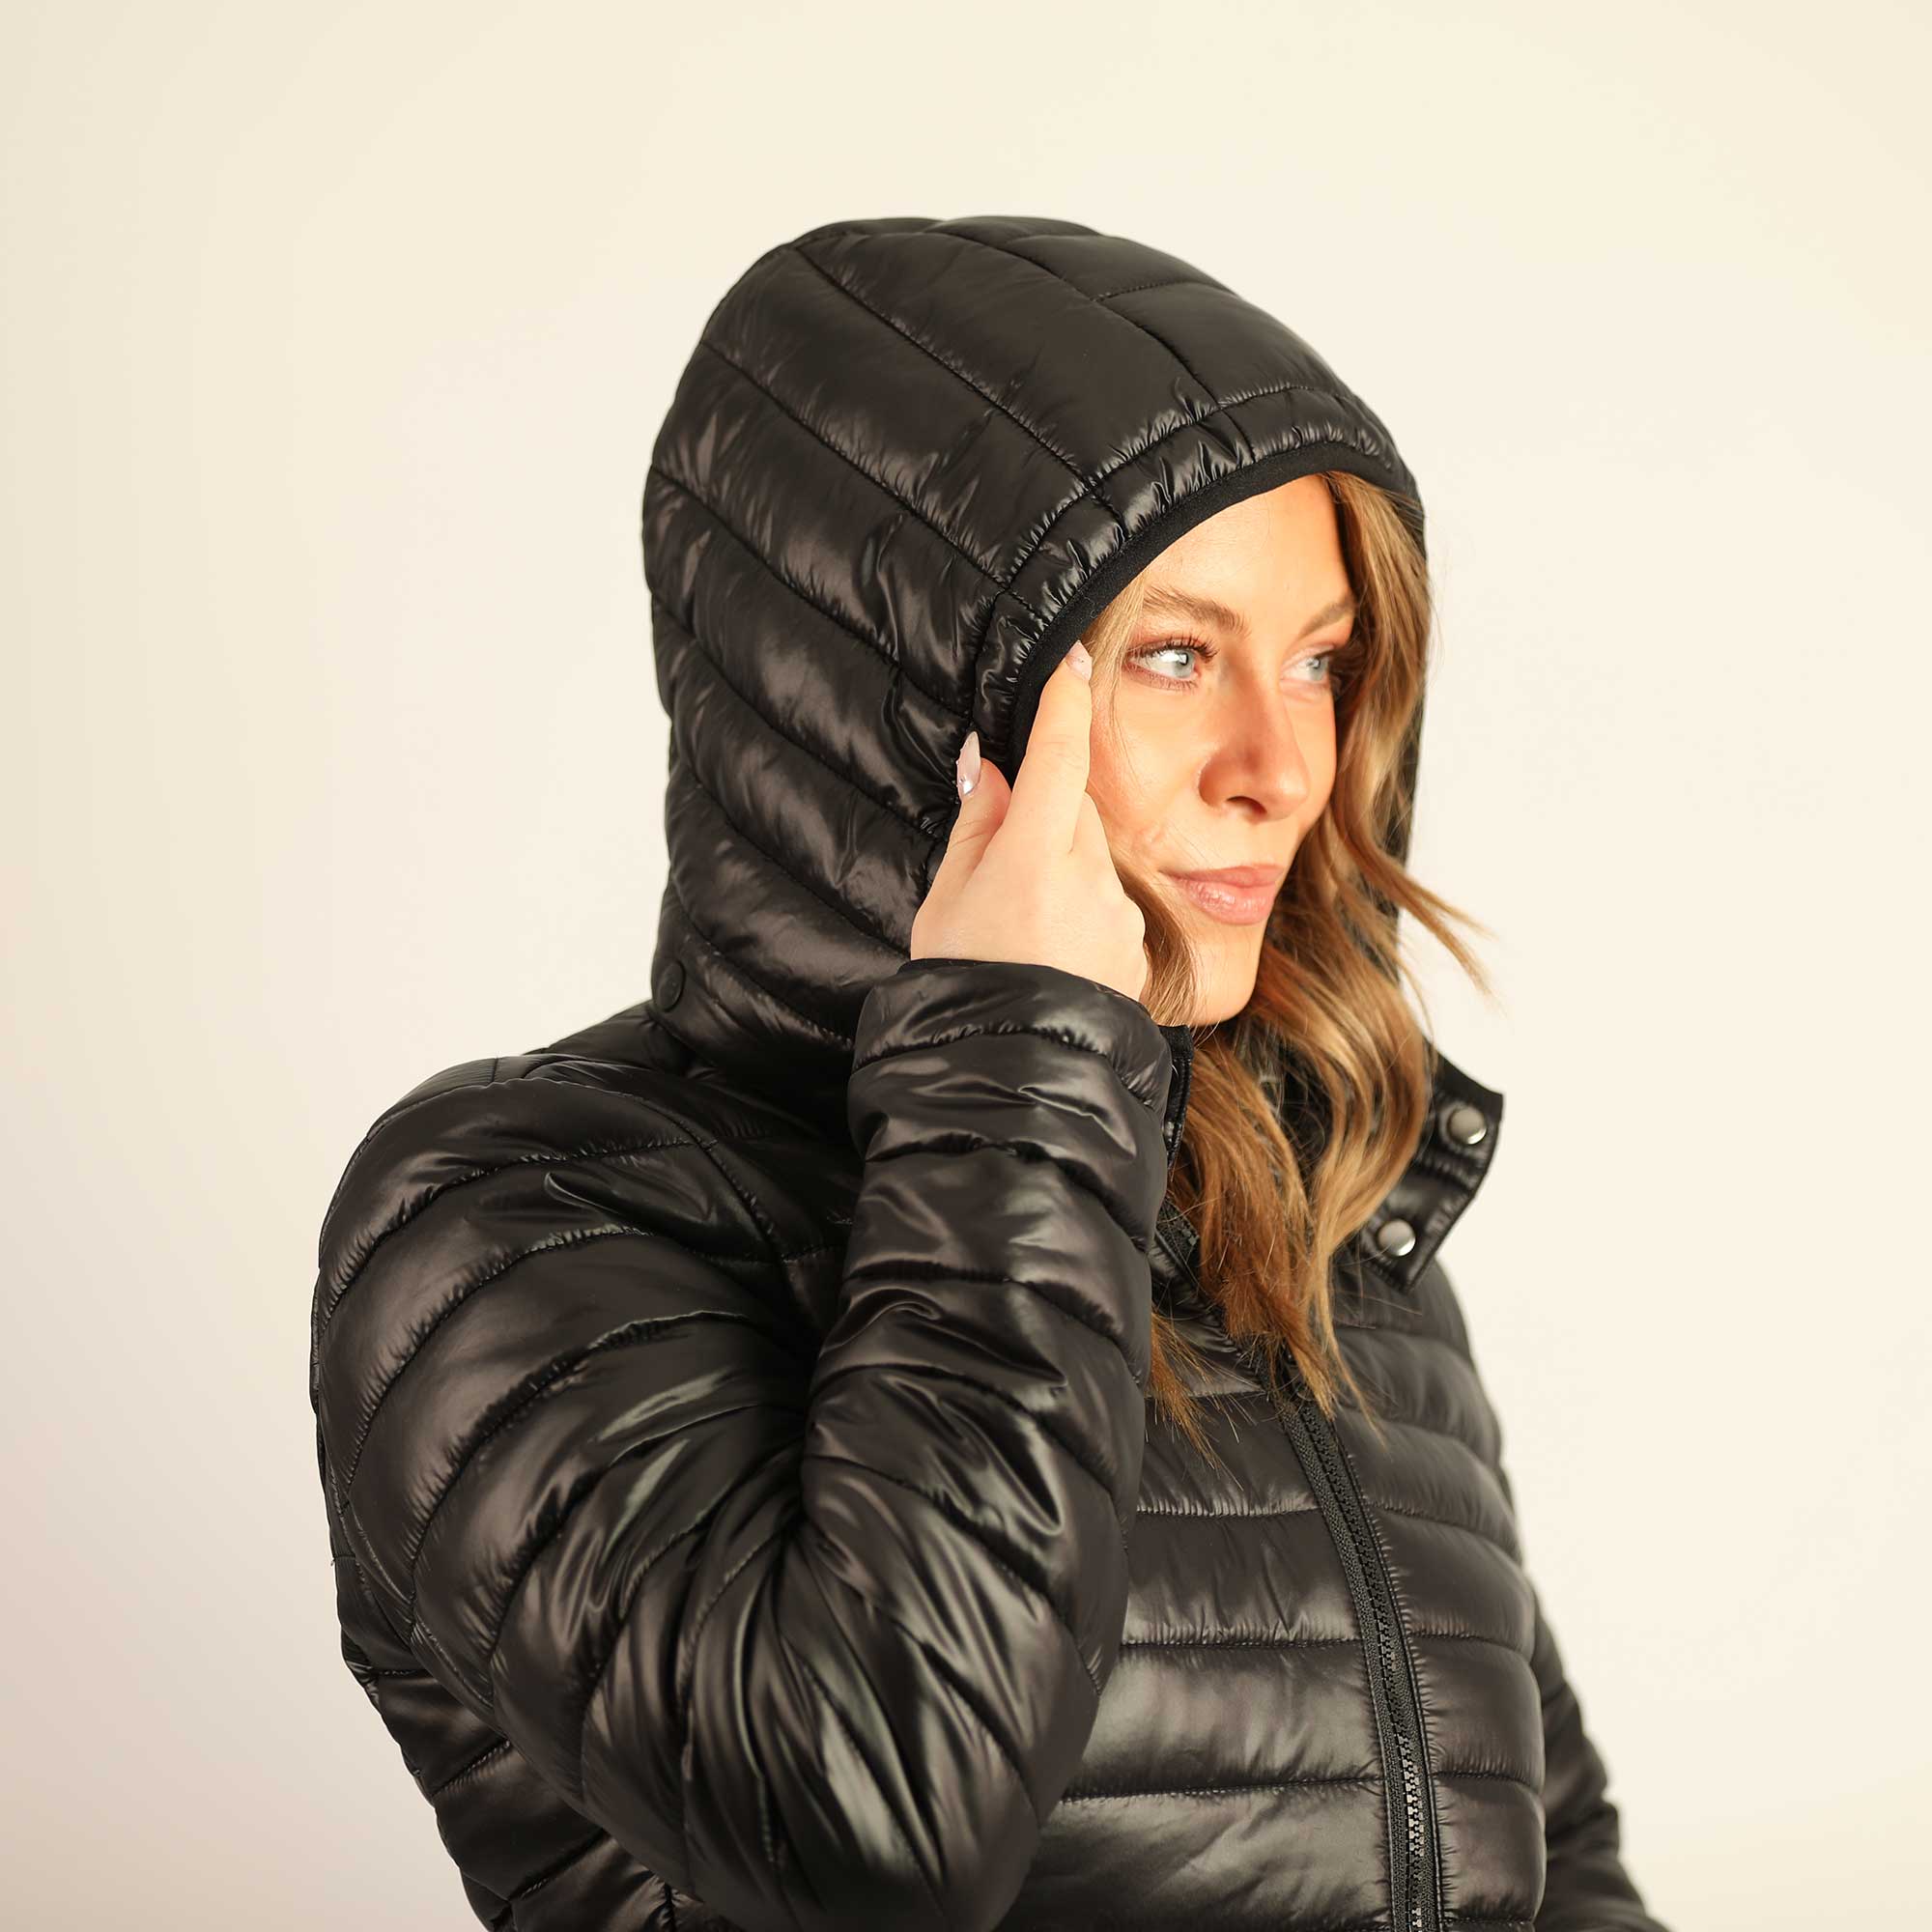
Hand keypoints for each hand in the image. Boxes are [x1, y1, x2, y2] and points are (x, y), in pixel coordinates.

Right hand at [910, 640, 1149, 1005]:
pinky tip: (1050, 952)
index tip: (1071, 658)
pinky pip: (1110, 904)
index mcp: (1034, 856)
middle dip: (1046, 817)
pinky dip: (1083, 911)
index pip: (1060, 753)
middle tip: (1000, 864)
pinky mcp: (1136, 949)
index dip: (1064, 699)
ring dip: (1064, 868)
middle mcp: (1091, 878)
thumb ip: (977, 824)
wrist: (1009, 1077)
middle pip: (1078, 809)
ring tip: (1021, 927)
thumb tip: (993, 767)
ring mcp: (1121, 916)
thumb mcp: (946, 901)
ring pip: (1096, 858)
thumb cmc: (963, 987)